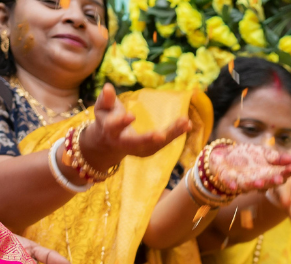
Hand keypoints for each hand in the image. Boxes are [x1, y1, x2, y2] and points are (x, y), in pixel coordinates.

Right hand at [78, 84, 192, 172]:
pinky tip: (188, 124)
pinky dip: (176, 134)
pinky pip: (164, 143)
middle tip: (161, 135)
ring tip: (185, 122)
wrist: (109, 144)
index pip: (114, 127)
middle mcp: (125, 144)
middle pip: (137, 143)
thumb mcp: (102, 109)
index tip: (131, 116)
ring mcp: (139, 150)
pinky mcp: (150, 150)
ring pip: (156, 144)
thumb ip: (106, 99)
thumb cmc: (106, 120)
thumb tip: (108, 86)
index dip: (122, 122)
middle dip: (148, 140)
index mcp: (111, 132)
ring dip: (171, 134)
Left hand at [210, 144, 290, 195]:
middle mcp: (258, 181)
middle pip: (268, 183)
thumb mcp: (264, 153)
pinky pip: (230, 184)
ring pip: (251, 186)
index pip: (281, 174)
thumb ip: (279, 157)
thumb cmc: (247, 156)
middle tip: (280, 179)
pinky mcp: (229, 182)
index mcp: (268, 173)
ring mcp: (244, 182)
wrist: (224, 156)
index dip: (287, 172)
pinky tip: (232, 187)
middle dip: (273, 181)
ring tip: (260, 182)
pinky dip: (231, 185)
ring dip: (256, 185)